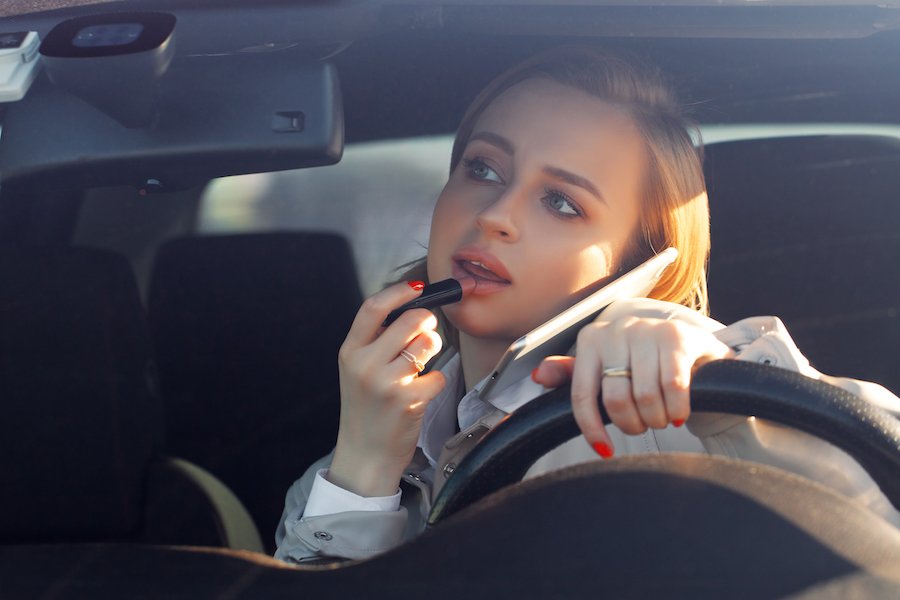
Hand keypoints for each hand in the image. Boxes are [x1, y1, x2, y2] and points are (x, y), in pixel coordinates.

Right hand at [328, 281, 445, 496]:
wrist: (364, 454)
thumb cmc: (366, 408)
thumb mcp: (356, 370)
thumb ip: (375, 341)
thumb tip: (410, 309)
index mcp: (350, 351)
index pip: (373, 308)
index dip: (398, 292)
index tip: (416, 287)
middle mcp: (365, 364)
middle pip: (409, 320)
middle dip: (426, 321)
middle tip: (428, 330)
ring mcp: (387, 383)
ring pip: (427, 343)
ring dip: (433, 347)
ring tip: (424, 361)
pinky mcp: (409, 401)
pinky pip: (437, 375)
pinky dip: (436, 381)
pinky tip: (423, 391)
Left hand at [531, 316, 733, 457]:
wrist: (693, 349)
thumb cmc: (642, 365)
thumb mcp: (604, 369)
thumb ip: (572, 375)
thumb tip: (539, 376)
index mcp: (591, 339)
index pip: (582, 394)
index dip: (592, 429)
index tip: (605, 450)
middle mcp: (616, 329)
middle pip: (615, 400)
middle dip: (632, 425)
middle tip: (643, 426)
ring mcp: (647, 330)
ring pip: (645, 397)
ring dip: (657, 419)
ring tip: (662, 417)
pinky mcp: (678, 337)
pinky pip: (673, 387)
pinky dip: (677, 409)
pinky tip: (679, 413)